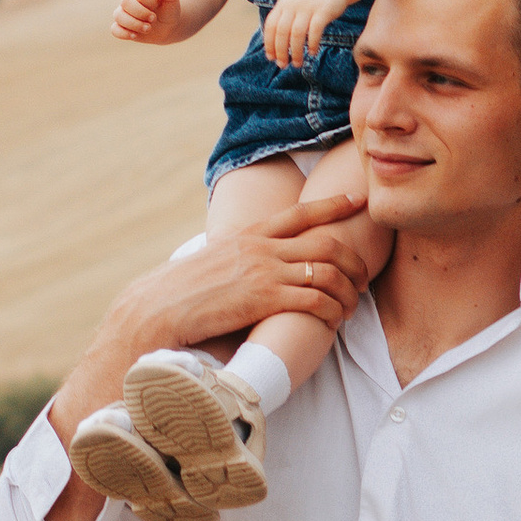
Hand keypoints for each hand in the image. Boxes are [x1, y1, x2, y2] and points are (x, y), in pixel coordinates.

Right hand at [115, 0, 187, 43]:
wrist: (168, 25)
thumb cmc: (169, 9)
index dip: (150, 1)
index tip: (159, 5)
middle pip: (125, 2)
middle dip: (141, 12)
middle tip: (153, 19)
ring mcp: (124, 13)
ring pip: (118, 16)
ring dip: (134, 24)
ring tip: (149, 29)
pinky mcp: (123, 27)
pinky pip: (114, 29)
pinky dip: (123, 33)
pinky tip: (135, 35)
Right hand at [117, 220, 365, 355]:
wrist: (156, 309)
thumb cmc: (179, 294)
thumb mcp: (211, 263)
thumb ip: (235, 259)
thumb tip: (243, 267)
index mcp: (248, 235)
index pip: (299, 214)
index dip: (332, 205)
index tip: (356, 199)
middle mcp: (260, 248)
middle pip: (326, 242)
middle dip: (354, 260)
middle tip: (364, 277)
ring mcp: (264, 272)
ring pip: (327, 272)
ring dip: (347, 292)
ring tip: (350, 307)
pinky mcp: (264, 299)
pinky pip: (315, 300)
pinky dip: (332, 310)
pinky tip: (333, 321)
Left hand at [260, 0, 342, 70]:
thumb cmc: (310, 1)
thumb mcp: (292, 6)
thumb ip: (283, 21)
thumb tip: (275, 48)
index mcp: (282, 5)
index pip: (270, 26)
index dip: (269, 44)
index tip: (271, 58)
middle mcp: (293, 5)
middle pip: (282, 32)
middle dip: (281, 51)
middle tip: (283, 65)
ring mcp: (308, 7)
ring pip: (297, 33)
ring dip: (296, 51)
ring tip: (297, 63)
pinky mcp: (323, 10)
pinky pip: (315, 30)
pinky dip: (312, 44)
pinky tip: (312, 52)